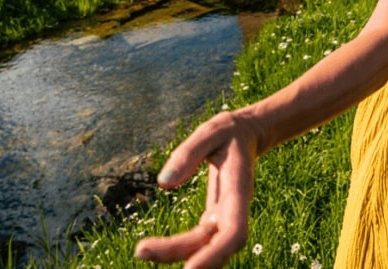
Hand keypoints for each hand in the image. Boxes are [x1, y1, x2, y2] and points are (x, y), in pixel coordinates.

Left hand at [135, 112, 258, 267]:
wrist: (246, 135)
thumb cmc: (228, 132)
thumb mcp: (209, 132)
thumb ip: (187, 153)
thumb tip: (163, 183)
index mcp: (239, 190)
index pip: (234, 232)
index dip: (215, 255)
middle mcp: (235, 210)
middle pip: (215, 245)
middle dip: (182, 254)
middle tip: (141, 251)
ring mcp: (225, 217)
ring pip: (204, 247)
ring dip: (175, 254)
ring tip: (142, 250)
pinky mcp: (214, 218)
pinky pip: (198, 241)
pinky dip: (177, 248)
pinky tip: (153, 249)